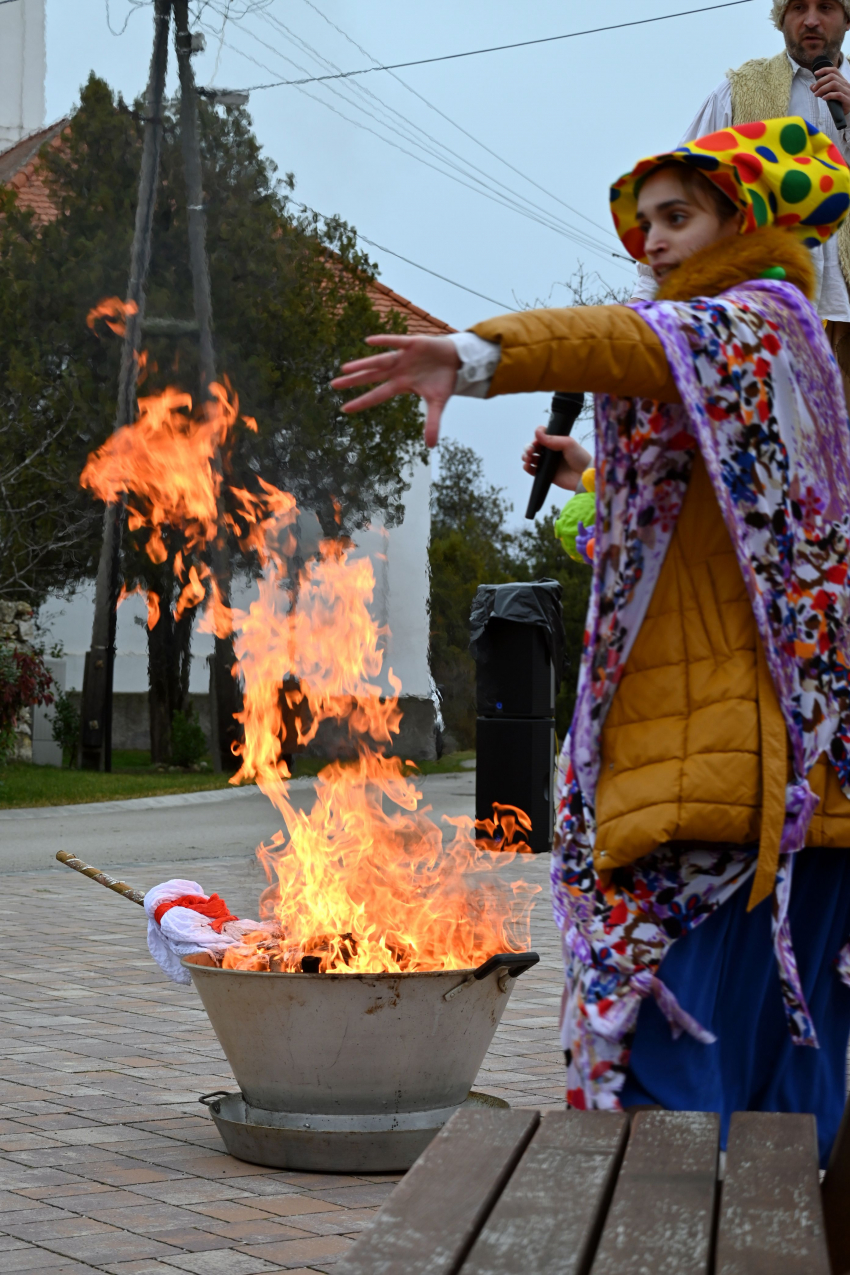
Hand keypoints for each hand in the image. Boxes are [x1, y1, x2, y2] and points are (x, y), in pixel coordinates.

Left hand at [331, 334, 459, 447]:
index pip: (377, 395)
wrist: (457, 359)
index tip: (344, 409)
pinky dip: (384, 341)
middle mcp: (397, 371)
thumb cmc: (443, 380)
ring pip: (379, 361)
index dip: (362, 402)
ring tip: (344, 368)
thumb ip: (432, 423)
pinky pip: (396, 342)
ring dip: (363, 364)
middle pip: (372, 377)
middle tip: (333, 385)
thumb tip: (431, 446)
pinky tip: (369, 342)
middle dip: (354, 381)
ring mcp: (403, 357)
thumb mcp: (438, 403)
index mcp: (401, 385)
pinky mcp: (413, 343)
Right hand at [522, 427, 591, 492]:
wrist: (585, 476)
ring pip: (531, 458)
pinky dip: (527, 468)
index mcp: (556, 442)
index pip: (541, 437)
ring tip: (528, 458)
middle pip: (533, 447)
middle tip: (531, 450)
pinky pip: (533, 470)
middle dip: (528, 447)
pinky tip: (527, 466)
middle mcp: (550, 452)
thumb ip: (552, 439)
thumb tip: (537, 432)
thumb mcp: (567, 443)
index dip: (536, 437)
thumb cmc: (580, 458)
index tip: (537, 440)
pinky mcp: (545, 474)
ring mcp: (547, 463)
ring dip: (526, 456)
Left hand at [811, 64, 849, 118]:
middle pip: (832, 77)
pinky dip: (829, 95)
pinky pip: (838, 95)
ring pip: (834, 84)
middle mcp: (845, 84)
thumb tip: (811, 86)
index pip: (834, 70)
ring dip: (823, 89)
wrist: (849, 111)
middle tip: (814, 89)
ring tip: (816, 94)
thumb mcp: (830, 94)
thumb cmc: (839, 102)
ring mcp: (847, 91)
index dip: (824, 70)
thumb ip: (821, 89)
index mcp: (842, 81)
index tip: (815, 73)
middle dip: (820, 81)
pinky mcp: (847, 100)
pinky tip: (824, 98)